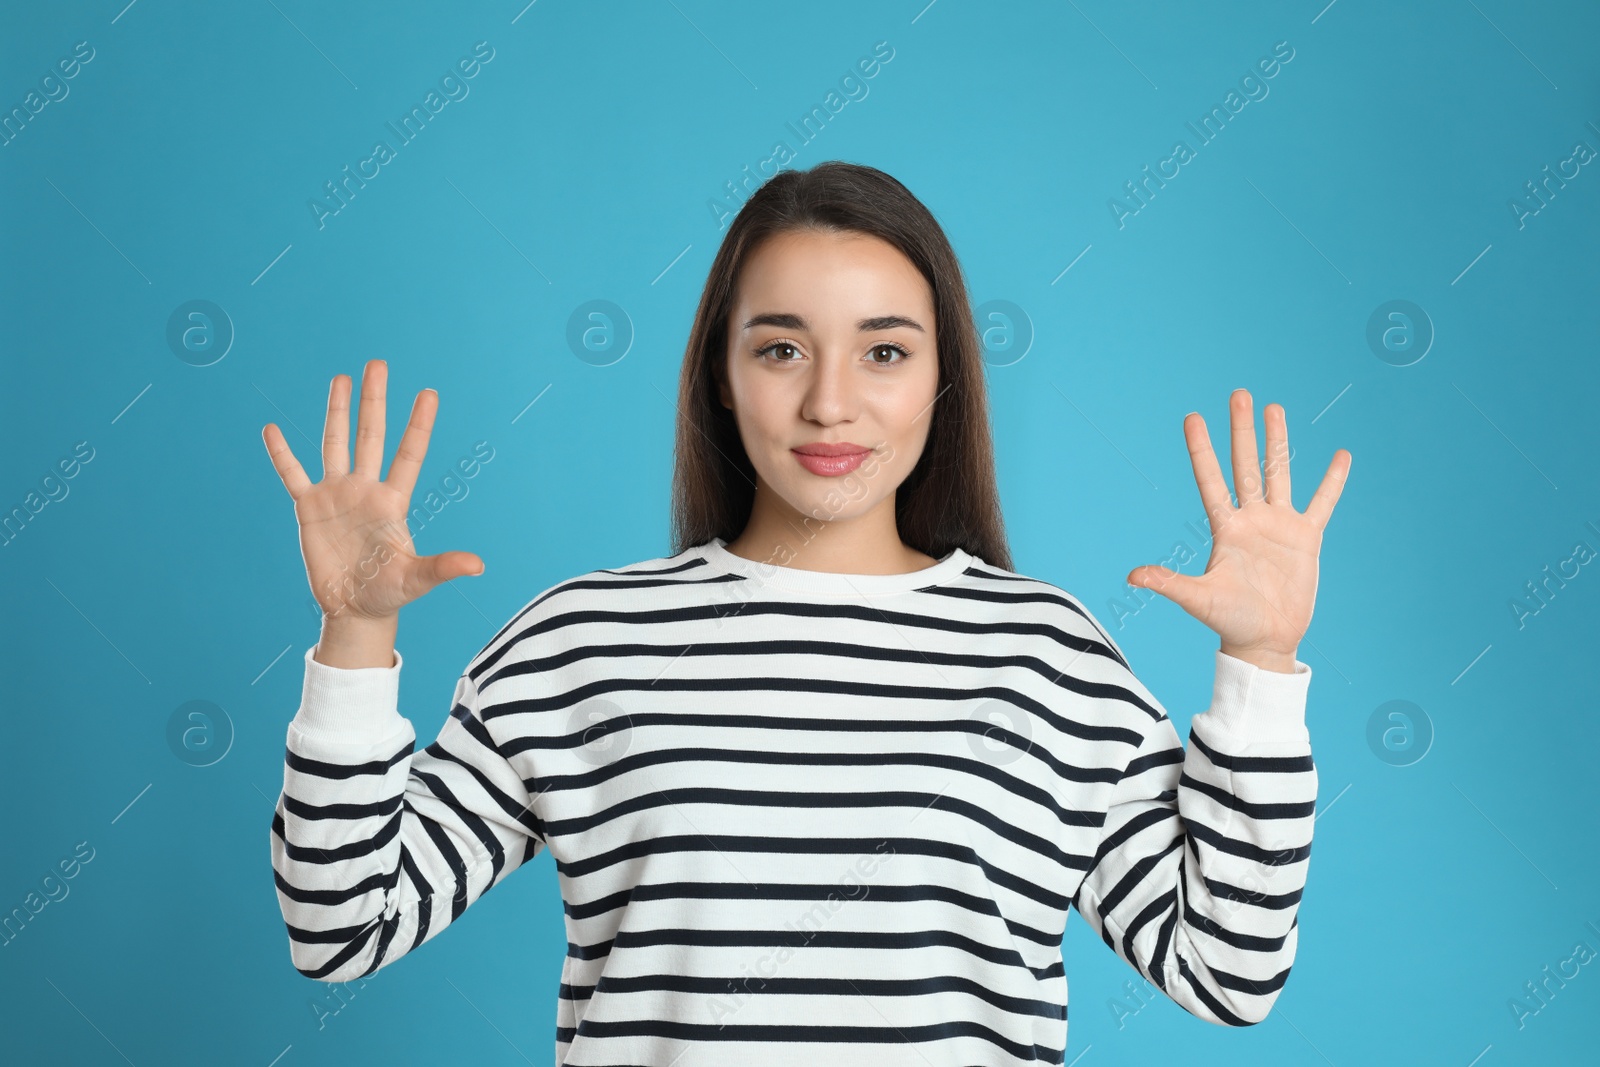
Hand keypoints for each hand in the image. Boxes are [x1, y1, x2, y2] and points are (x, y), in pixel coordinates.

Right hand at [262, 359, 483, 622]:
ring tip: (341, 378)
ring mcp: (337, 495)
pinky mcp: (309, 509)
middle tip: (378, 364)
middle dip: (374, 401)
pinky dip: (282, 454)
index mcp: (393, 502)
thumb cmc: (390, 593)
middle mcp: (365, 489)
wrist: (354, 609)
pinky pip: (292, 475)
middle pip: (371, 436)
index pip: (409, 454)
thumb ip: (444, 567)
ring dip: (337, 412)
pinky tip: (272, 430)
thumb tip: (478, 566)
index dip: (418, 424)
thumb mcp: (417, 579)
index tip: (429, 392)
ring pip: (335, 444)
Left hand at [1126, 389, 1350, 669]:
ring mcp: (1279, 526)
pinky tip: (1341, 456)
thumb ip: (1169, 583)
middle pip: (1246, 465)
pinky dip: (1332, 481)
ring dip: (1278, 441)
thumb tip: (1132, 576)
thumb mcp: (1198, 599)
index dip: (1202, 449)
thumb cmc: (1229, 621)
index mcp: (1225, 528)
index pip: (1211, 479)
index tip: (1192, 417)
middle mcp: (1250, 519)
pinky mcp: (1306, 539)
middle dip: (1242, 430)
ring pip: (1279, 473)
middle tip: (1239, 394)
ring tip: (1275, 408)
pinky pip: (1322, 503)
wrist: (1265, 641)